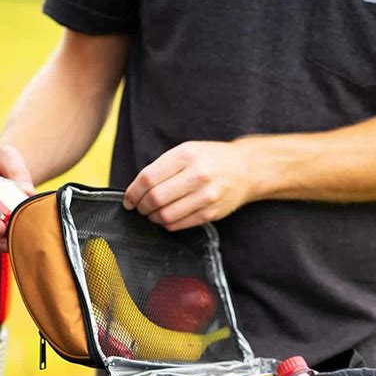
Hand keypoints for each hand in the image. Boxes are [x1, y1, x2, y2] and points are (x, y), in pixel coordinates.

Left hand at [123, 141, 253, 230]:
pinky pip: (179, 224)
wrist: (247, 169)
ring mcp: (206, 196)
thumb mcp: (187, 151)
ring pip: (166, 215)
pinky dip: (167, 224)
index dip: (133, 192)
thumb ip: (163, 167)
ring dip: (153, 217)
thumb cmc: (212, 159)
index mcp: (186, 155)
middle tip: (139, 207)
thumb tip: (137, 189)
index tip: (128, 199)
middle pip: (155, 198)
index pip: (148, 178)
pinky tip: (166, 218)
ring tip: (151, 213)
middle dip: (141, 206)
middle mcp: (197, 175)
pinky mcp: (211, 213)